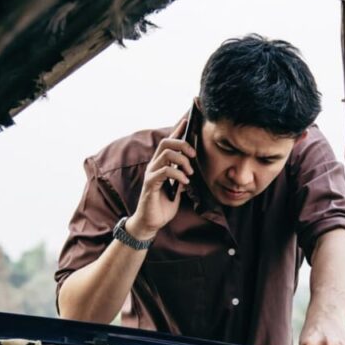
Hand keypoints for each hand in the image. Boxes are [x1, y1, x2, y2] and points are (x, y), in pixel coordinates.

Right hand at [127, 117, 195, 238]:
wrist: (151, 223)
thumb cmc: (162, 205)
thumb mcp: (177, 189)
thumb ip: (181, 176)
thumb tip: (191, 168)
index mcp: (160, 164)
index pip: (168, 142)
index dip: (177, 131)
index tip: (188, 121)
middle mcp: (154, 165)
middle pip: (166, 142)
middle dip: (182, 144)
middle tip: (194, 155)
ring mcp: (151, 173)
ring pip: (166, 154)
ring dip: (182, 161)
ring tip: (190, 173)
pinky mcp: (150, 184)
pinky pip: (164, 171)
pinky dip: (178, 174)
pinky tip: (184, 182)